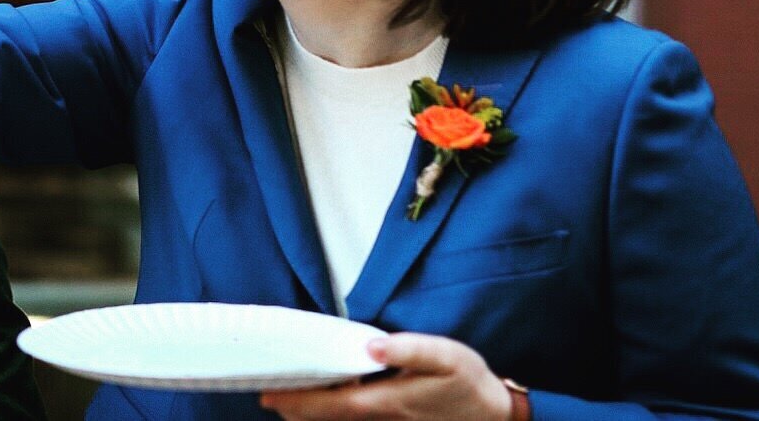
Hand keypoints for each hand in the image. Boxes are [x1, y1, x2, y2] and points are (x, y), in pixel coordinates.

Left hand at [259, 334, 513, 420]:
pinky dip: (329, 416)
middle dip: (292, 408)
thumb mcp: (446, 357)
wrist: (495, 415)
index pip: (329, 403)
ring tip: (281, 399)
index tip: (268, 393)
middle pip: (325, 418)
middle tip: (264, 393)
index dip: (296, 399)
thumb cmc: (468, 383)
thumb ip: (409, 349)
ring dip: (308, 414)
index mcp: (384, 403)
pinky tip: (321, 405)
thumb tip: (372, 345)